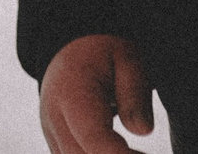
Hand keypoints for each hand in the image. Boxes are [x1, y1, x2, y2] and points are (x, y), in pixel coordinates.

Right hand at [39, 33, 153, 153]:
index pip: (93, 136)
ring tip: (133, 150)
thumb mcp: (127, 59)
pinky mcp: (57, 146)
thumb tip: (143, 130)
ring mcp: (53, 136)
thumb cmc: (102, 55)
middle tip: (144, 153)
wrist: (71, 53)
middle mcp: (55, 119)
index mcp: (72, 94)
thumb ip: (135, 93)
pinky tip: (119, 150)